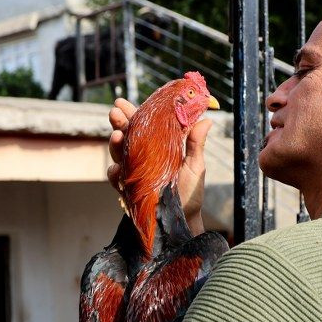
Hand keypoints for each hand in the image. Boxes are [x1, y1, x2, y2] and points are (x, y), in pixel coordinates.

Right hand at [107, 98, 211, 234]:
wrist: (183, 220)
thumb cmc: (191, 191)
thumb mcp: (195, 166)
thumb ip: (195, 143)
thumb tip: (207, 119)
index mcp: (159, 146)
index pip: (144, 125)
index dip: (133, 113)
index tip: (122, 102)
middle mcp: (144, 156)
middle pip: (127, 135)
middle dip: (119, 123)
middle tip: (115, 112)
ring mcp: (135, 172)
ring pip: (119, 153)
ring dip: (115, 144)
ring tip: (116, 136)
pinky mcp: (129, 189)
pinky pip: (117, 179)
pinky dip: (114, 173)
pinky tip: (116, 168)